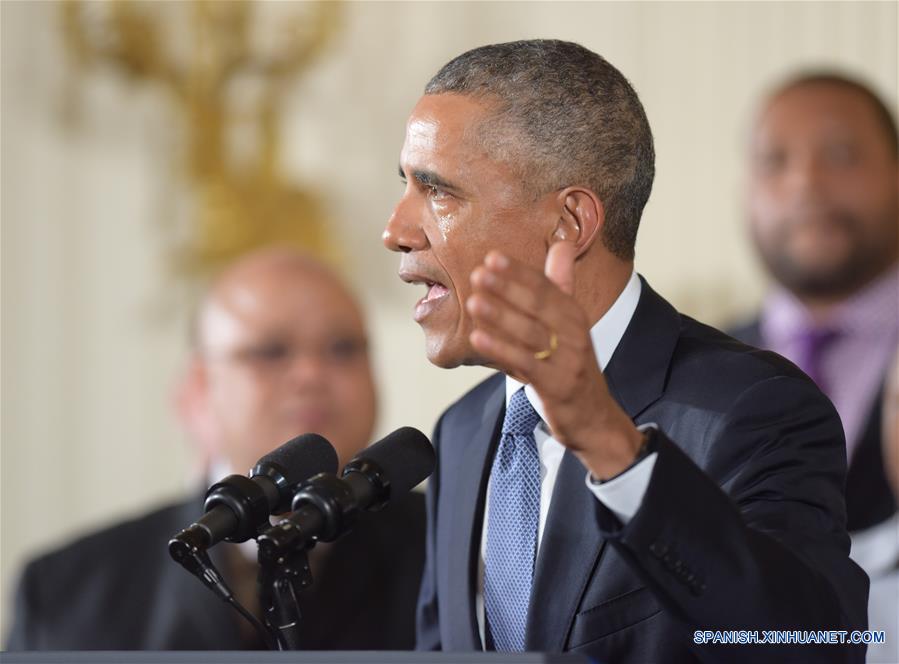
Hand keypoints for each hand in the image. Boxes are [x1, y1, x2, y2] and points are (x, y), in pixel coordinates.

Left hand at [466, 244, 642, 478]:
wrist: (593, 416)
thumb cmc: (571, 365)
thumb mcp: (569, 324)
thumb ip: (560, 285)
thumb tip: (562, 245)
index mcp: (574, 315)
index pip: (546, 287)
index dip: (520, 272)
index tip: (492, 257)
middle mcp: (575, 334)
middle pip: (538, 307)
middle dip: (508, 288)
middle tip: (479, 274)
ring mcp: (567, 361)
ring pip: (531, 334)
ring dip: (501, 317)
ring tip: (473, 302)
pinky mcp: (557, 385)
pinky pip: (526, 364)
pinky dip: (501, 350)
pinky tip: (478, 338)